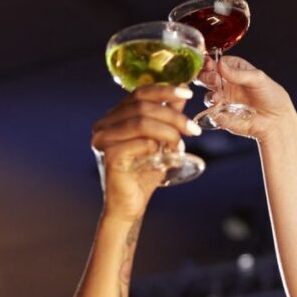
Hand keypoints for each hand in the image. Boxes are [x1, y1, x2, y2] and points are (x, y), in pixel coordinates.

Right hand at [91, 86, 197, 218]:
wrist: (130, 206)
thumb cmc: (143, 174)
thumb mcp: (159, 140)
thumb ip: (167, 117)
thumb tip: (181, 94)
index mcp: (113, 117)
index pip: (139, 93)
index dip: (164, 90)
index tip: (188, 93)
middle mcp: (103, 125)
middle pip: (142, 107)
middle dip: (173, 116)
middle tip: (193, 129)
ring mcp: (103, 140)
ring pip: (141, 123)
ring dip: (168, 132)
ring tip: (181, 145)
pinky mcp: (110, 157)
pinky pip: (140, 143)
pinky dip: (157, 147)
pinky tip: (164, 158)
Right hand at [195, 56, 295, 142]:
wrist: (276, 120)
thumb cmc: (271, 96)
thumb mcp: (258, 78)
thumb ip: (238, 72)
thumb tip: (220, 65)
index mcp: (234, 70)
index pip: (216, 63)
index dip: (210, 62)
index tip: (209, 64)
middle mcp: (226, 83)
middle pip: (207, 76)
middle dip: (206, 75)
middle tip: (214, 78)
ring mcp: (224, 99)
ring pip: (208, 93)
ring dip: (210, 92)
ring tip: (219, 95)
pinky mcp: (223, 115)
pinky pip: (212, 111)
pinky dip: (213, 108)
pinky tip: (221, 106)